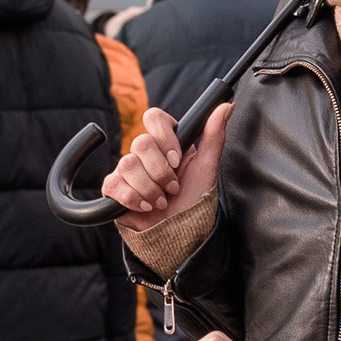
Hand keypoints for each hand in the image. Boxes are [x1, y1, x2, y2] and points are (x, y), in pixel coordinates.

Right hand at [101, 103, 230, 225]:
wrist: (178, 234)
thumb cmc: (193, 200)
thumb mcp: (206, 168)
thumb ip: (214, 136)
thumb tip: (226, 106)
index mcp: (167, 143)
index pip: (154, 117)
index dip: (164, 138)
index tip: (176, 160)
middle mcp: (145, 153)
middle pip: (140, 143)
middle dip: (160, 172)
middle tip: (172, 187)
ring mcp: (128, 170)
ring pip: (127, 164)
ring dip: (150, 190)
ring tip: (162, 201)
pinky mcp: (114, 189)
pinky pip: (114, 184)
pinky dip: (134, 199)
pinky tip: (146, 206)